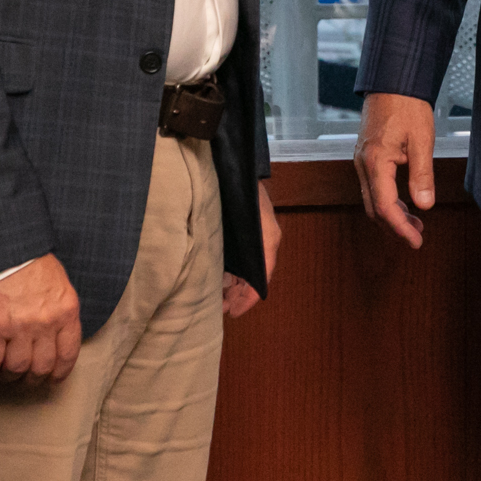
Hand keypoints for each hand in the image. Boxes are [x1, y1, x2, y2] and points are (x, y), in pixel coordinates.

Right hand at [0, 253, 81, 383]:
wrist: (2, 248)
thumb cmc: (29, 262)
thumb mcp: (58, 283)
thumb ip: (60, 310)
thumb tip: (57, 335)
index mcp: (66, 311)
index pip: (69, 353)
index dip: (60, 372)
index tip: (52, 379)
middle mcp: (46, 323)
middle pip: (43, 366)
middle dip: (34, 379)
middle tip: (26, 380)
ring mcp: (20, 327)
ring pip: (18, 368)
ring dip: (11, 377)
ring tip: (5, 374)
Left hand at [223, 183, 279, 317]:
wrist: (235, 167)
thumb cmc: (249, 196)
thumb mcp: (260, 229)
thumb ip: (261, 256)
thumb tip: (253, 286)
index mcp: (268, 242)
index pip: (262, 279)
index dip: (248, 299)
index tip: (234, 313)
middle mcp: (260, 242)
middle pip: (250, 277)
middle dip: (237, 294)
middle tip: (220, 309)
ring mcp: (249, 236)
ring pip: (241, 268)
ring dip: (230, 284)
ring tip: (214, 297)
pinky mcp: (237, 231)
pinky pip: (234, 257)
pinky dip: (225, 270)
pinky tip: (212, 276)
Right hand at [355, 92, 437, 248]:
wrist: (393, 81)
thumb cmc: (407, 106)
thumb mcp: (421, 140)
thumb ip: (422, 174)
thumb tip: (425, 205)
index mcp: (375, 162)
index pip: (385, 207)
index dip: (400, 228)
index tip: (415, 241)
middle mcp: (363, 165)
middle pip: (374, 209)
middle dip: (395, 227)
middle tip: (417, 237)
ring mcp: (362, 161)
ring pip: (373, 200)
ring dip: (392, 216)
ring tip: (416, 224)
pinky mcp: (367, 157)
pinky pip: (374, 187)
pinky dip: (388, 201)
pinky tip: (406, 204)